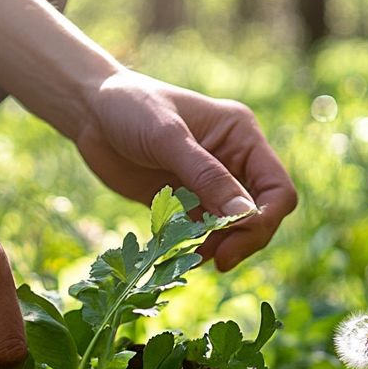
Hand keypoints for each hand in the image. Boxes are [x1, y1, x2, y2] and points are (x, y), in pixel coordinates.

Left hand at [76, 70, 297, 269]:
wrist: (90, 111)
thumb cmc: (130, 108)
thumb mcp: (168, 137)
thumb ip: (206, 176)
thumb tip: (244, 216)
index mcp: (242, 137)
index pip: (277, 188)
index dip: (264, 218)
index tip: (235, 237)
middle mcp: (235, 162)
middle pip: (261, 215)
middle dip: (245, 239)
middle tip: (219, 261)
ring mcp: (211, 184)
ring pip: (235, 230)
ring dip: (222, 247)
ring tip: (195, 257)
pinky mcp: (188, 202)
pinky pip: (206, 234)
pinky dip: (198, 247)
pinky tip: (181, 253)